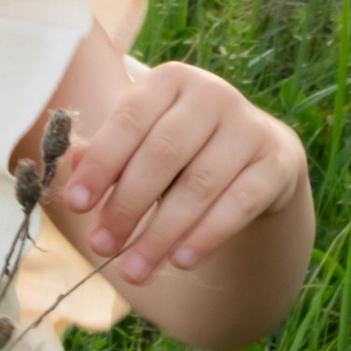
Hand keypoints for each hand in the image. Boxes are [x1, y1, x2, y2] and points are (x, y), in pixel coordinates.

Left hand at [56, 59, 306, 285]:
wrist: (255, 153)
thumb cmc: (180, 147)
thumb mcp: (140, 140)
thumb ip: (106, 152)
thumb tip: (73, 165)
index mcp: (169, 81)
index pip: (128, 121)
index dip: (100, 165)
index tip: (75, 205)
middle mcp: (212, 95)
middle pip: (162, 155)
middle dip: (126, 206)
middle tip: (101, 247)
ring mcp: (249, 127)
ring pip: (198, 186)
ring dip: (161, 233)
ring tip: (134, 269)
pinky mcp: (277, 163)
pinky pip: (239, 204)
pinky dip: (207, 235)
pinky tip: (180, 260)